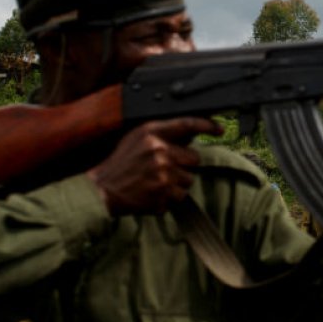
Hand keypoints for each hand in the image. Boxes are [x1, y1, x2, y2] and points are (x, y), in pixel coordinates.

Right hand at [86, 117, 221, 215]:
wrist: (103, 190)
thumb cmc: (121, 164)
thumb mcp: (137, 140)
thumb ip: (163, 134)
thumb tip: (191, 135)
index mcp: (151, 133)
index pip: (186, 124)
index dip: (207, 125)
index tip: (219, 129)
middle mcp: (159, 150)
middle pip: (195, 158)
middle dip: (183, 165)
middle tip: (163, 169)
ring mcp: (162, 172)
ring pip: (190, 179)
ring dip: (177, 183)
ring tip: (155, 182)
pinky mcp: (163, 192)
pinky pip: (181, 195)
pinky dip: (171, 197)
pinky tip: (154, 193)